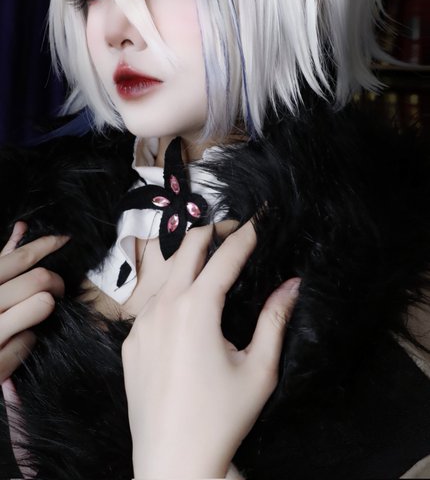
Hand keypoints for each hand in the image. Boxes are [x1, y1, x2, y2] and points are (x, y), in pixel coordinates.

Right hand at [0, 222, 66, 382]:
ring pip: (42, 304)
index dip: (47, 244)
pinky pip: (30, 339)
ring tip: (37, 310)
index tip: (63, 239)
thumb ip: (2, 259)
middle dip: (55, 281)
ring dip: (44, 306)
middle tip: (56, 288)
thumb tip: (21, 227)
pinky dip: (28, 338)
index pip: (20, 257)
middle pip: (40, 279)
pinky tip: (17, 338)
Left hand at [122, 222, 299, 479]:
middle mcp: (164, 307)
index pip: (225, 256)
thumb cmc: (221, 418)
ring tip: (213, 266)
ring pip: (167, 274)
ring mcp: (141, 323)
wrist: (172, 461)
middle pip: (187, 247)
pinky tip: (188, 312)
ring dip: (190, 262)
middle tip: (236, 232)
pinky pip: (152, 305)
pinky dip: (173, 294)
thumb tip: (293, 285)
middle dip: (213, 232)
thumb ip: (276, 320)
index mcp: (197, 308)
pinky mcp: (130, 342)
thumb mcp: (259, 370)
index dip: (246, 233)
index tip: (260, 216)